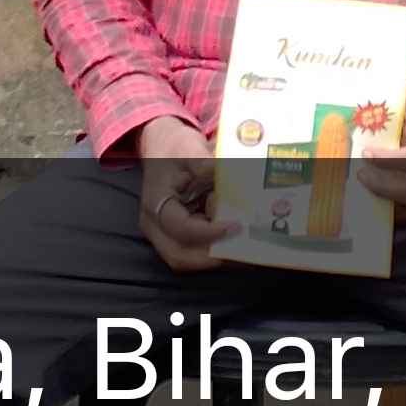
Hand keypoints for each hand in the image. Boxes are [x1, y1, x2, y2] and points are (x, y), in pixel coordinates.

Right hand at [130, 117, 231, 272]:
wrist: (162, 146)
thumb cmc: (174, 147)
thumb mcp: (190, 149)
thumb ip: (209, 165)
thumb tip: (238, 177)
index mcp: (156, 204)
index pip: (180, 228)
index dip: (209, 232)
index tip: (237, 226)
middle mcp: (156, 227)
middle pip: (181, 257)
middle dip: (215, 257)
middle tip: (246, 250)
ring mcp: (165, 235)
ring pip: (190, 259)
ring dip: (219, 257)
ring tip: (249, 249)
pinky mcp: (179, 236)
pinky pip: (197, 252)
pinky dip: (219, 250)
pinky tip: (242, 242)